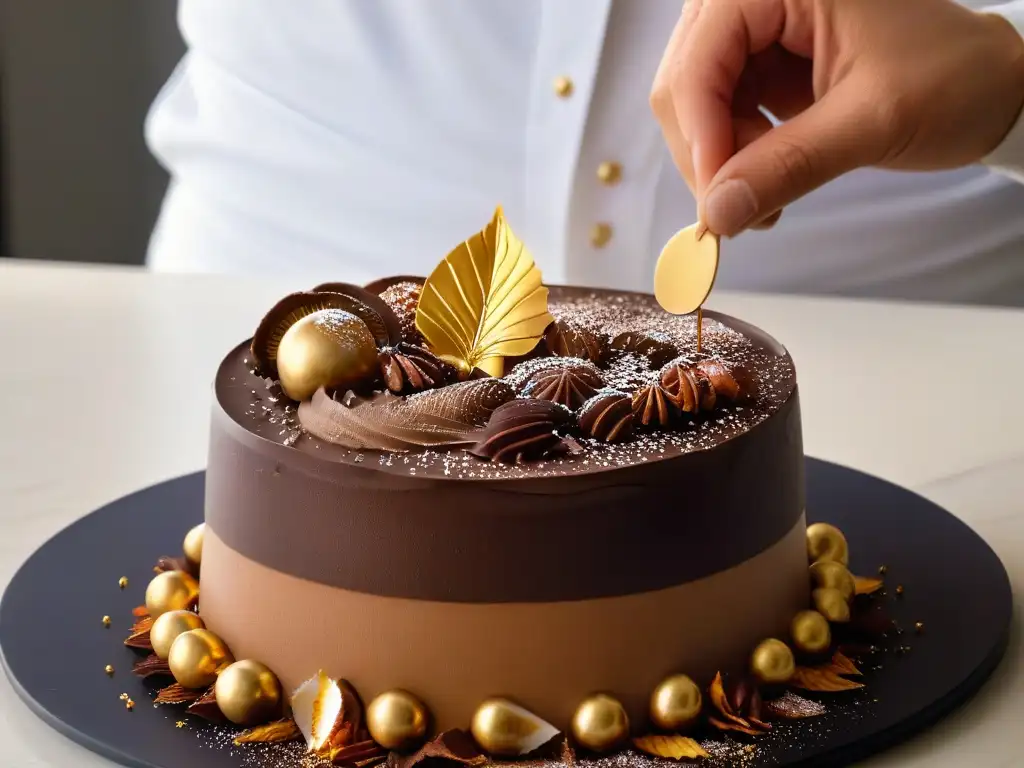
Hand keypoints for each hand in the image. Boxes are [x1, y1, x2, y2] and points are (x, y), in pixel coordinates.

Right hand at [650, 0, 1023, 236]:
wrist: (991, 84)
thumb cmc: (953, 78)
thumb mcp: (873, 121)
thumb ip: (789, 166)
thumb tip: (717, 212)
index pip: (701, 57)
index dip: (700, 132)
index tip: (717, 199)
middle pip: (685, 80)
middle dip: (705, 152)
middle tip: (736, 210)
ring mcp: (756, 29)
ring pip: (693, 103)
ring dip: (717, 162)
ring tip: (761, 203)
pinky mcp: (761, 63)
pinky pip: (717, 115)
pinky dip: (732, 159)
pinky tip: (762, 184)